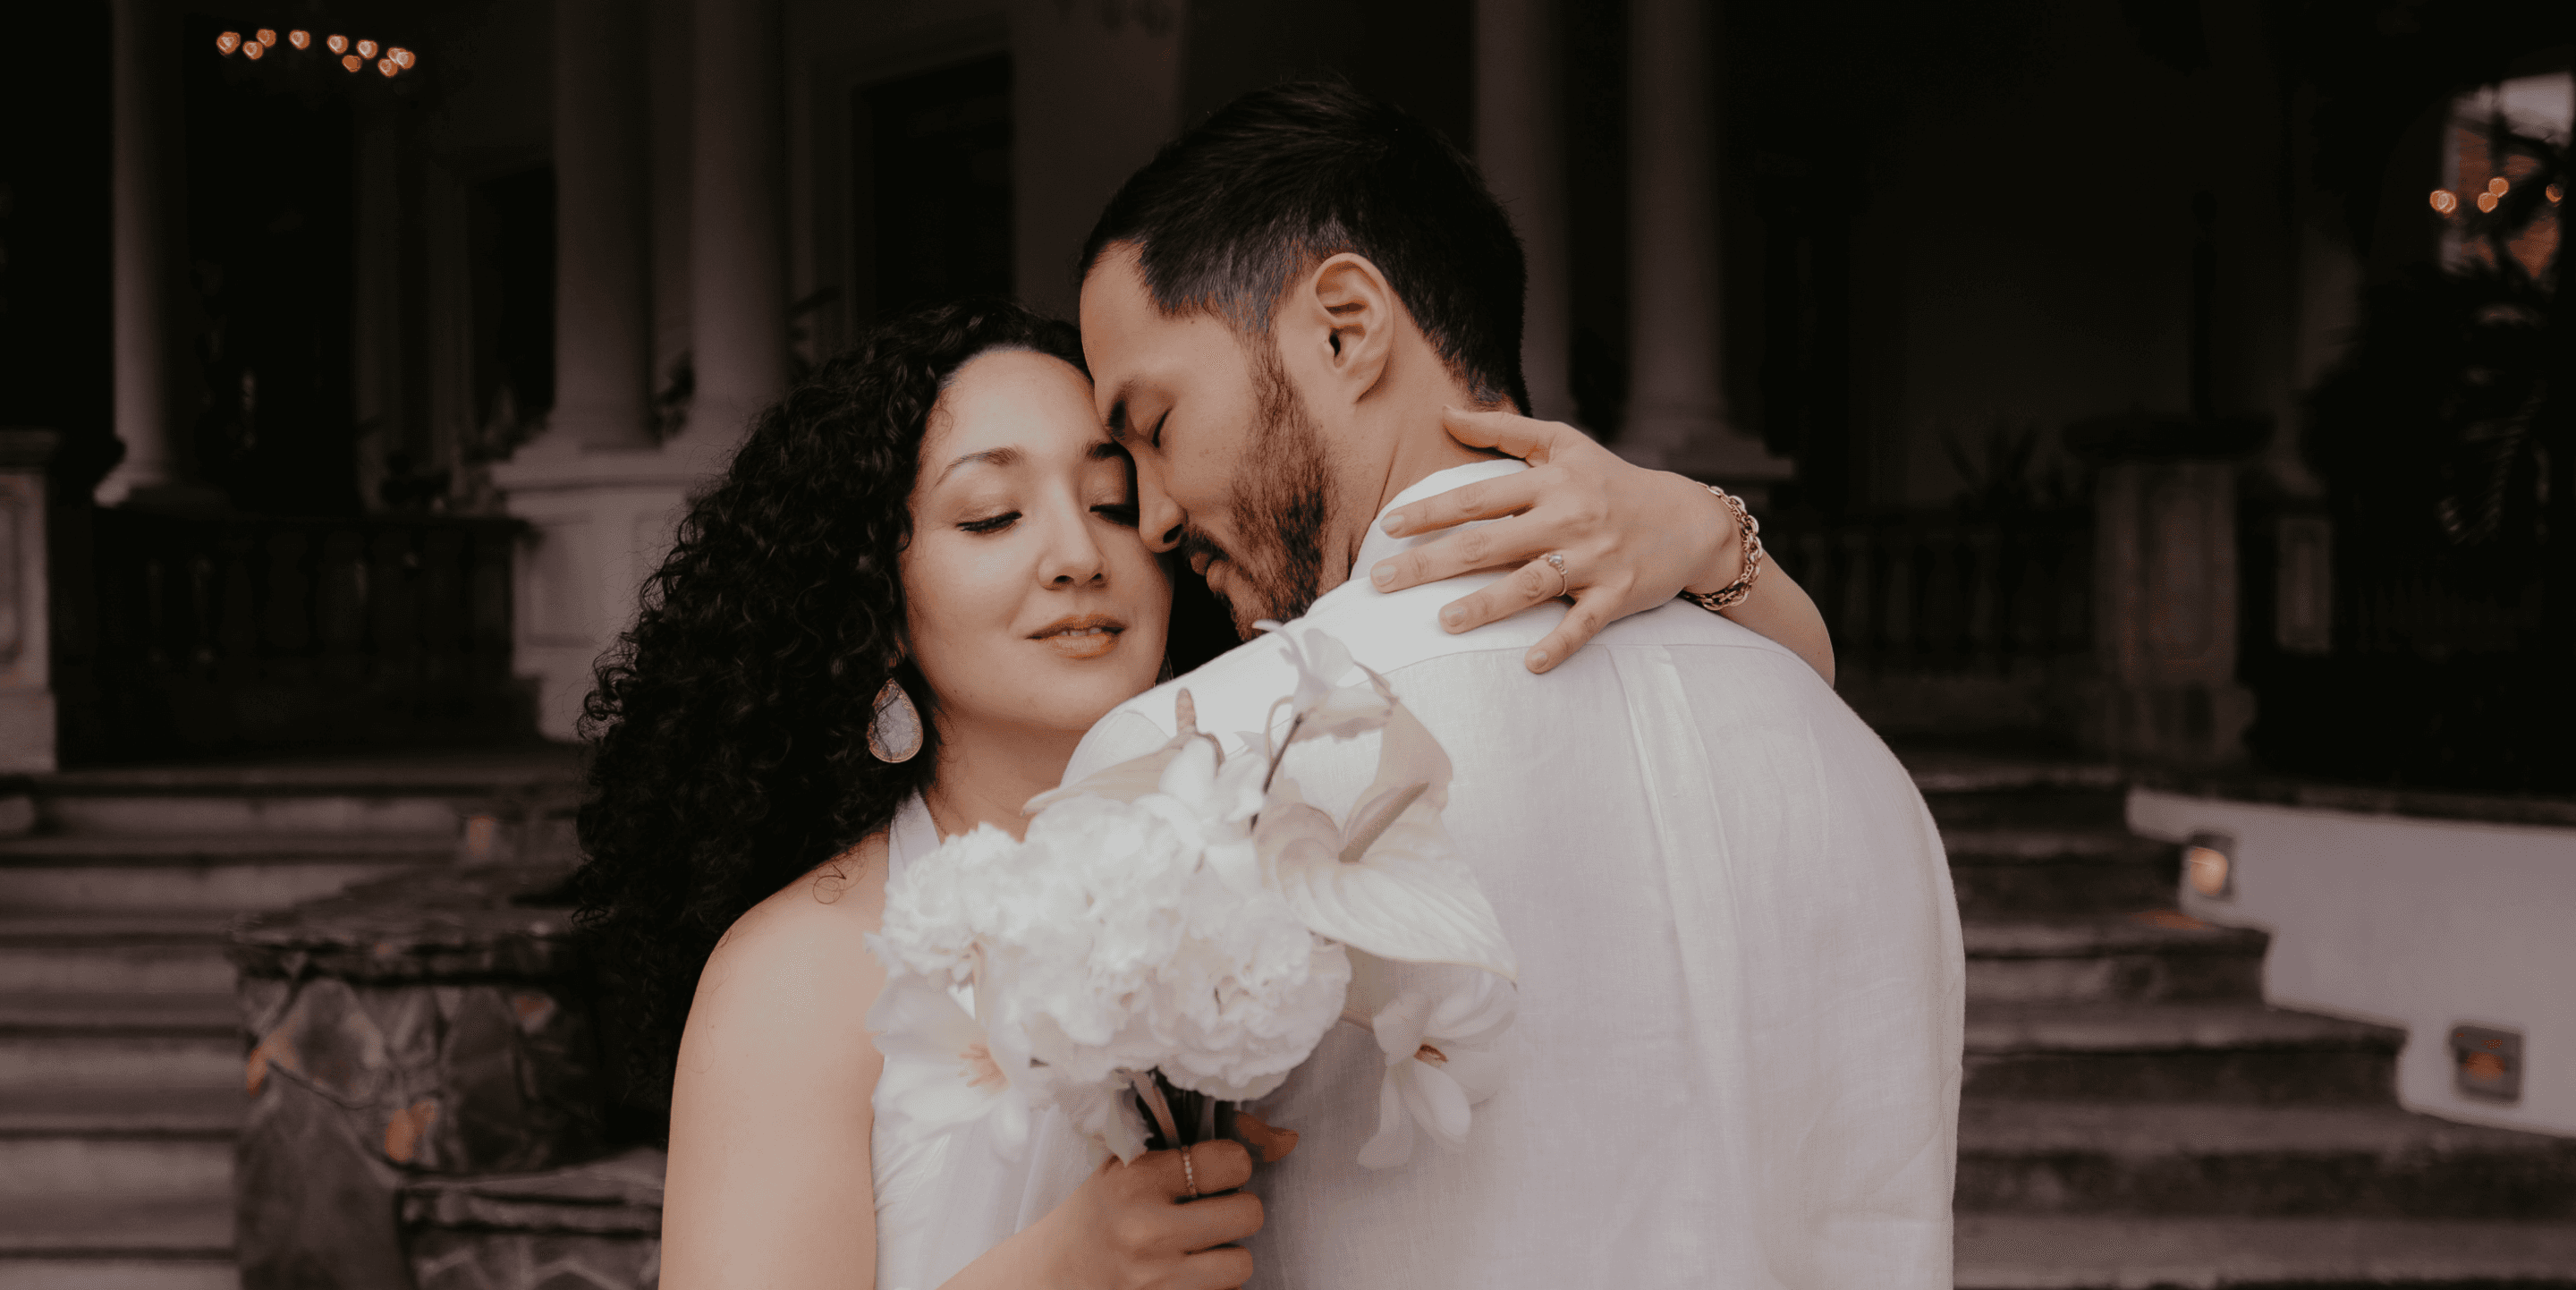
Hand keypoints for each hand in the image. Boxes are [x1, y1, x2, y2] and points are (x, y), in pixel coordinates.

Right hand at [1029, 1141, 1260, 1289]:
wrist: (1049, 1278)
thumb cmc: (1095, 1215)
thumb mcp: (1130, 1166)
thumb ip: (1201, 1148)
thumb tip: (1287, 1140)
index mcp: (1137, 1180)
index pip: (1231, 1160)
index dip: (1232, 1164)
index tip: (1214, 1170)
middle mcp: (1149, 1230)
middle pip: (1248, 1212)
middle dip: (1235, 1210)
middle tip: (1208, 1211)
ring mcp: (1158, 1278)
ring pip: (1242, 1263)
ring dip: (1227, 1255)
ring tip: (1197, 1248)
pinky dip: (1213, 1286)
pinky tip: (1186, 1275)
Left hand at [1368, 406, 1742, 673]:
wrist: (1688, 519)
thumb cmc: (1613, 482)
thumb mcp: (1566, 445)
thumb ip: (1505, 430)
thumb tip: (1445, 412)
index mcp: (1551, 484)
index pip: (1479, 497)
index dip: (1432, 511)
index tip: (1389, 526)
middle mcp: (1568, 519)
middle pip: (1489, 543)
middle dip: (1431, 563)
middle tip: (1383, 581)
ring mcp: (1594, 559)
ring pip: (1531, 584)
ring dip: (1487, 605)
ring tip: (1444, 621)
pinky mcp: (1618, 595)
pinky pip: (1584, 623)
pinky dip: (1560, 643)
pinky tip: (1530, 662)